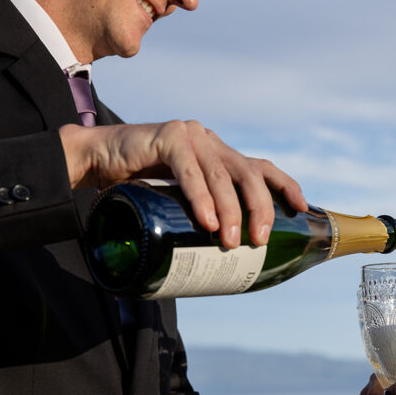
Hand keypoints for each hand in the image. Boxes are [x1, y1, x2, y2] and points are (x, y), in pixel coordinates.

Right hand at [59, 121, 306, 247]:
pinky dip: (200, 197)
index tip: (301, 208)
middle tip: (259, 240)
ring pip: (221, 175)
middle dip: (260, 207)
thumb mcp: (177, 200)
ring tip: (231, 241)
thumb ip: (200, 213)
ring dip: (230, 211)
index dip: (285, 185)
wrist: (94, 161)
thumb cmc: (137, 186)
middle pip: (248, 173)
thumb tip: (223, 258)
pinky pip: (190, 170)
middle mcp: (210, 141)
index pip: (260, 166)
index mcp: (218, 154)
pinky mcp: (168, 137)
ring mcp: (190, 136)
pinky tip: (207, 221)